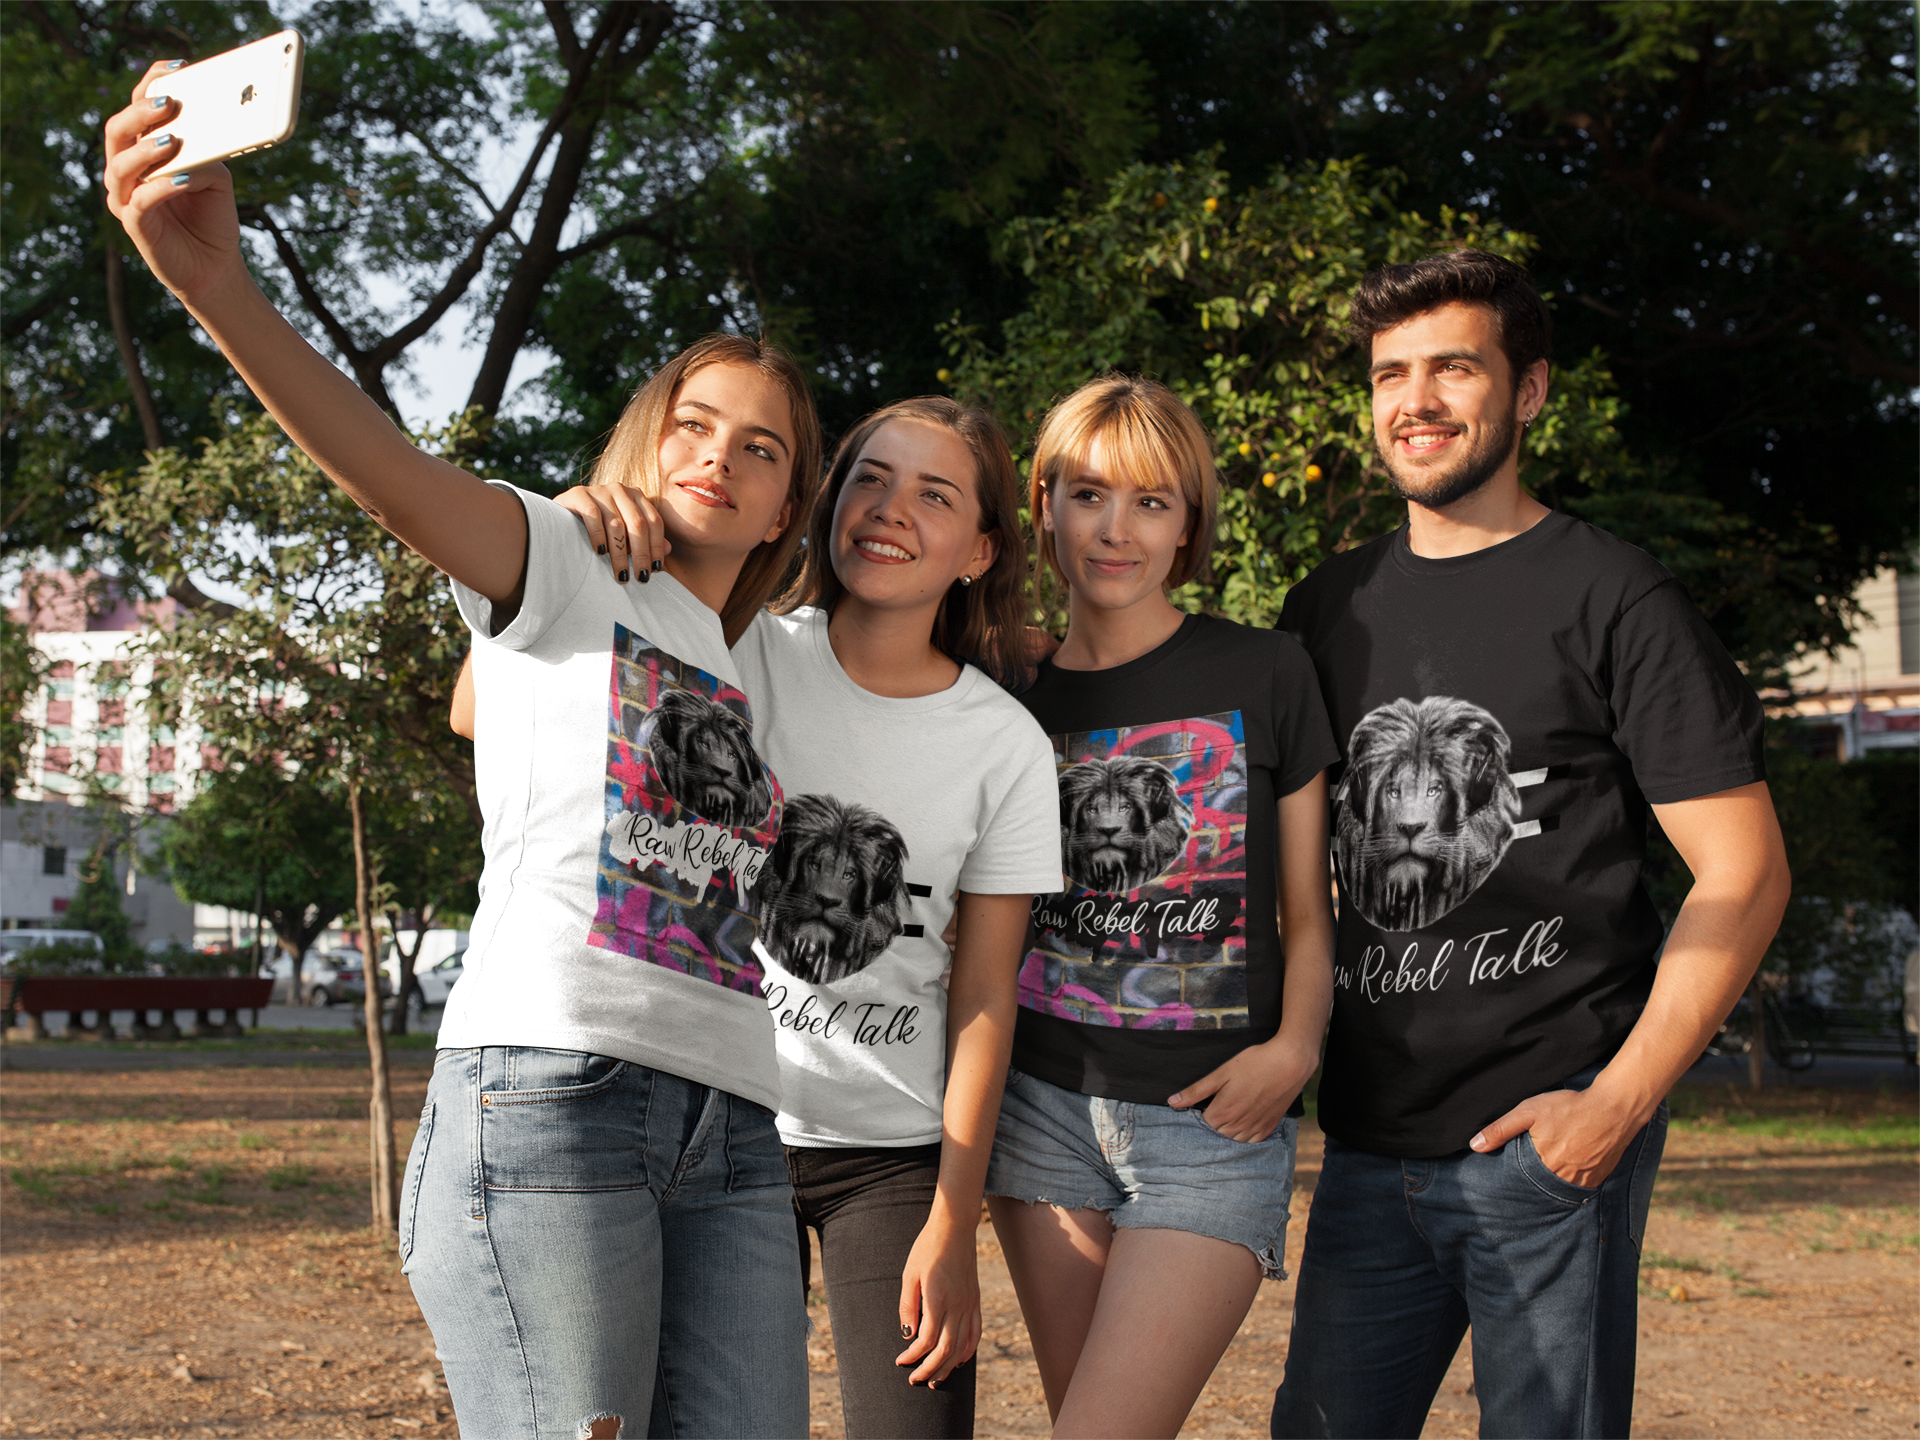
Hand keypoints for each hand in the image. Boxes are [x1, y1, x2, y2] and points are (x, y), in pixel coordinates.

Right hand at [103, 61, 245, 307]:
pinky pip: (140, 200)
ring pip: (121, 164)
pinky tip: (183, 179)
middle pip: (118, 130)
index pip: (136, 109)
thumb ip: (207, 155)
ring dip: (146, 148)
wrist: (215, 268)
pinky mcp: (135, 226)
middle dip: (141, 113)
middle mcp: (125, 170)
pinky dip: (162, 186)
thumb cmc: (212, 219)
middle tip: (169, 103)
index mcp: (142, 151)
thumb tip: (199, 138)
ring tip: (172, 140)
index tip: (175, 68)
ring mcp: (125, 198)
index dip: (150, 85)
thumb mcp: (216, 179)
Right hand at [554, 484, 670, 582]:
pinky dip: (598, 536)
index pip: (654, 522)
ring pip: (616, 524)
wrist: (558, 517)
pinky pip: (593, 515)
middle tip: (640, 578)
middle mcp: (620, 489)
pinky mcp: (579, 494)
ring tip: (621, 574)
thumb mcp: (624, 534)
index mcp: (636, 496)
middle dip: (641, 554)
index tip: (656, 570)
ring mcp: (600, 490)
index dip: (656, 547)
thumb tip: (669, 549)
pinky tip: (600, 553)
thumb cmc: (597, 528)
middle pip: (638, 524)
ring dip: (620, 553)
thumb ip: (646, 540)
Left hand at [896, 1213, 980, 1385]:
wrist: (954, 1227)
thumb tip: (907, 1335)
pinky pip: (976, 1332)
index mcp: (938, 1299)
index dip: (914, 1355)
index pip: (927, 1340)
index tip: (901, 1361)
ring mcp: (969, 1303)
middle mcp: (957, 1305)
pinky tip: (959, 1360)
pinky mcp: (975, 1300)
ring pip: (962, 1345)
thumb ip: (908, 1306)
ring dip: (948, 1366)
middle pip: (946, 1349)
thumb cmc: (927, 1248)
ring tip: (936, 1379)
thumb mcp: (909, 1275)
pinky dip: (968, 1350)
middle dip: (930, 1369)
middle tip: (916, 1380)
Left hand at [1167, 1034, 1316, 1142]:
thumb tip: (1172, 1102)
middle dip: (1213, 1123)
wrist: (1290, 1062)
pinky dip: (1245, 1135)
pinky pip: (1251, 1141)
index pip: (1202, 1125)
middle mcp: (1238, 1125)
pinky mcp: (1269, 1127)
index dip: (1199, 1115)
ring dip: (1228, 1131)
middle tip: (1218, 1105)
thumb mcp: (1221, 1073)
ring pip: (1233, 1140)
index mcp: (1223, 1111)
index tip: (1202, 1104)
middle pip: (1216, 1134)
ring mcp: (1255, 1127)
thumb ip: (1196, 1091)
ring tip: (1230, 1112)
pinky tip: (1244, 1121)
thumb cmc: (1254, 1063)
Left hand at [1469, 1084, 1642, 1187]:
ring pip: (1558, 1192)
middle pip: (1538, 1190)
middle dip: (1528, 1187)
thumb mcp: (1529, 1111)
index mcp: (1543, 1166)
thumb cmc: (1569, 1107)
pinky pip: (1577, 1189)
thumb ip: (1501, 1129)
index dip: (1510, 1183)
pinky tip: (1563, 1172)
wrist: (1614, 1108)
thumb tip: (1475, 1145)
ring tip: (1541, 1178)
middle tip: (1521, 1182)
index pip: (1518, 1183)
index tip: (1500, 1185)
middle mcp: (1563, 1179)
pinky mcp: (1598, 1180)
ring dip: (1548, 1187)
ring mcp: (1583, 1183)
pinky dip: (1568, 1184)